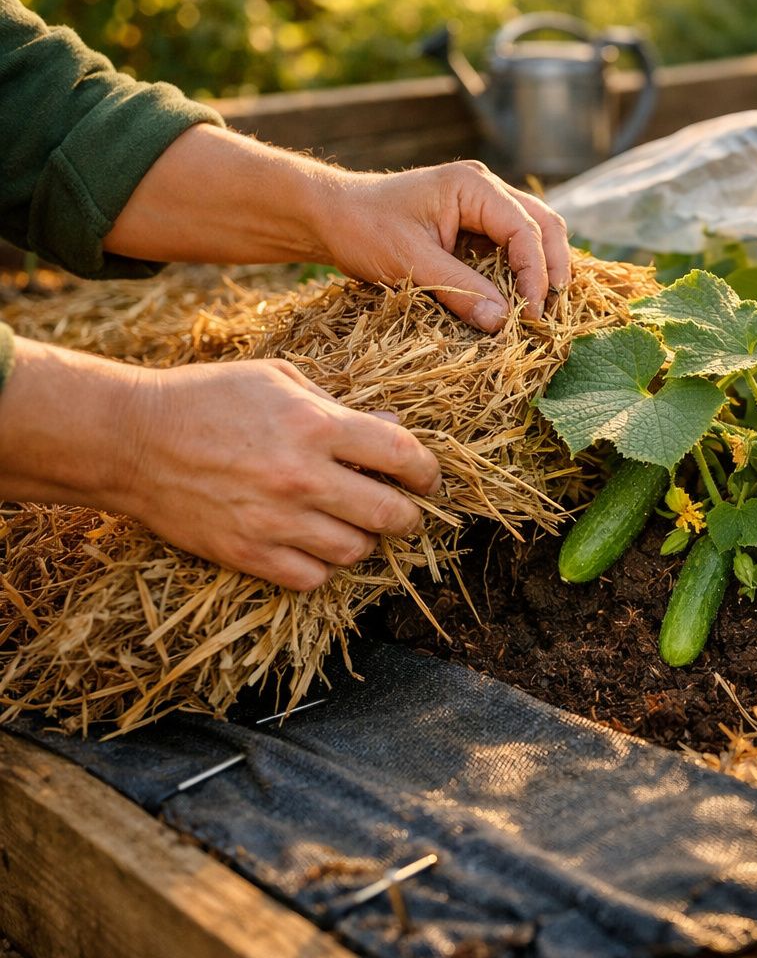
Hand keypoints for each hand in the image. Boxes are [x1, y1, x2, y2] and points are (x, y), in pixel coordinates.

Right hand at [0, 340, 441, 590]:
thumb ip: (339, 406)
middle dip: (407, 515)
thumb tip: (394, 428)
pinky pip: (313, 578)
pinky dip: (323, 567)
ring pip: (357, 551)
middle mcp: (302, 477)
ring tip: (352, 525)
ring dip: (364, 540)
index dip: (426, 471)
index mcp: (315, 425)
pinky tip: (315, 546)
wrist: (129, 439)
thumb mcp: (277, 379)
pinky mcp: (247, 553)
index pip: (403, 456)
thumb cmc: (206, 398)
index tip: (426, 478)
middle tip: (402, 510)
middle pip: (391, 515)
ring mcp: (275, 521)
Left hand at [317, 161, 573, 332]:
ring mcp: (484, 205)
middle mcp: (486, 189)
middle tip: (551, 312)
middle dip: (553, 268)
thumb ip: (458, 289)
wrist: (332, 216)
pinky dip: (522, 272)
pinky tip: (521, 300)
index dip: (535, 274)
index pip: (525, 230)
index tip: (531, 314)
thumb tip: (502, 322)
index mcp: (474, 185)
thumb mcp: (409, 261)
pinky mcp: (477, 225)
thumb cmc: (363, 228)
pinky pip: (513, 246)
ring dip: (542, 270)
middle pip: (544, 225)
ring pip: (536, 234)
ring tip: (542, 309)